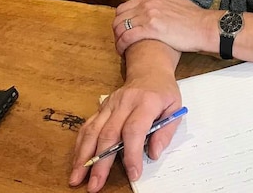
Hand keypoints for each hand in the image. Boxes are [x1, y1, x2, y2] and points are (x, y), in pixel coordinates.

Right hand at [69, 70, 180, 192]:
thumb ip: (166, 132)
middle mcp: (125, 102)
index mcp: (147, 102)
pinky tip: (76, 160)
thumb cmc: (164, 92)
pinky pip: (88, 126)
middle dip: (100, 162)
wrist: (149, 70)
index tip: (133, 173)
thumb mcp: (175, 108)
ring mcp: (110, 104)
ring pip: (93, 131)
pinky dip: (80, 145)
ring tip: (77, 177)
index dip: (132, 153)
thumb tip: (153, 154)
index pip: (135, 129)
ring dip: (83, 156)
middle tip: (95, 185)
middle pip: (109, 134)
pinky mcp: (101, 107)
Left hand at [113, 0, 215, 54]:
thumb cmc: (193, 17)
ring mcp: (148, 16)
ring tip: (120, 49)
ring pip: (120, 27)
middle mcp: (147, 4)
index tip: (122, 30)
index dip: (120, 20)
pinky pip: (127, 37)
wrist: (204, 27)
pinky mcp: (151, 29)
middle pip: (119, 17)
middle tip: (120, 41)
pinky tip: (123, 52)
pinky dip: (121, 45)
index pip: (124, 7)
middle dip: (116, 30)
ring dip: (117, 39)